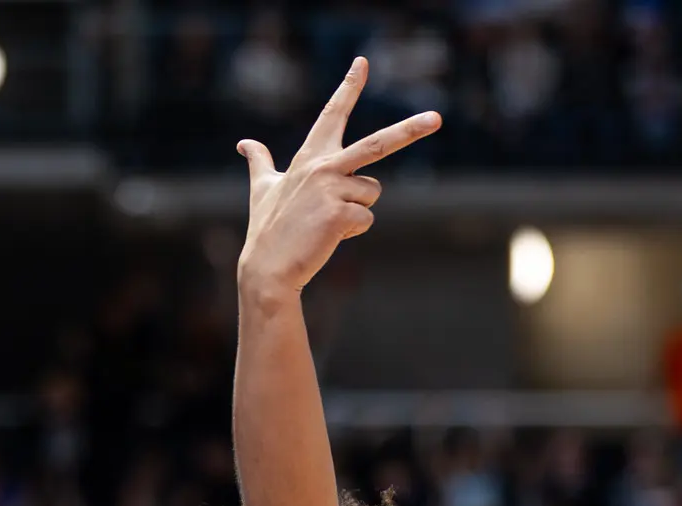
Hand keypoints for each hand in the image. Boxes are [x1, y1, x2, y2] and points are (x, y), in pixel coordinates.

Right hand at [237, 57, 439, 293]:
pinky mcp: (341, 213)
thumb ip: (259, 162)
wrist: (267, 267)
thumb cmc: (268, 228)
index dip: (348, 86)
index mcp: (310, 157)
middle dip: (410, 130)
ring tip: (326, 222)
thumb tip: (244, 143)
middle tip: (437, 119)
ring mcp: (332, 189)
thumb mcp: (262, 188)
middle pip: (376, 144)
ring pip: (372, 193)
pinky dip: (351, 231)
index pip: (333, 114)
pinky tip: (327, 236)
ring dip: (356, 211)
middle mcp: (323, 166)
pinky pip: (365, 219)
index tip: (362, 62)